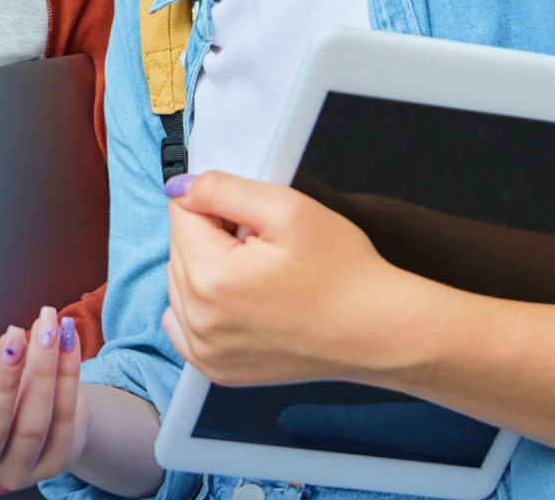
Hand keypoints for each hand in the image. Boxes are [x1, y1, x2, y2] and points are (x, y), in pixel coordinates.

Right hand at [0, 307, 85, 490]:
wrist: (30, 399)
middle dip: (4, 380)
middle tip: (12, 339)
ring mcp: (23, 467)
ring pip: (33, 422)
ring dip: (43, 370)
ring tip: (45, 328)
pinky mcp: (58, 458)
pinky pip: (66, 415)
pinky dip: (68, 373)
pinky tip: (66, 339)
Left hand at [163, 171, 401, 385]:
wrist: (375, 330)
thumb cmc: (343, 271)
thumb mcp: (288, 208)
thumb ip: (222, 188)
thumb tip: (180, 188)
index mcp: (210, 277)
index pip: (181, 211)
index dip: (221, 205)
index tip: (256, 220)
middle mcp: (198, 320)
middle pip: (179, 246)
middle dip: (215, 235)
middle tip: (267, 247)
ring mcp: (205, 350)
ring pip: (180, 281)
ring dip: (210, 268)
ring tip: (262, 275)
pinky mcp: (215, 367)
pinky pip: (184, 321)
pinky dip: (205, 304)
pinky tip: (243, 301)